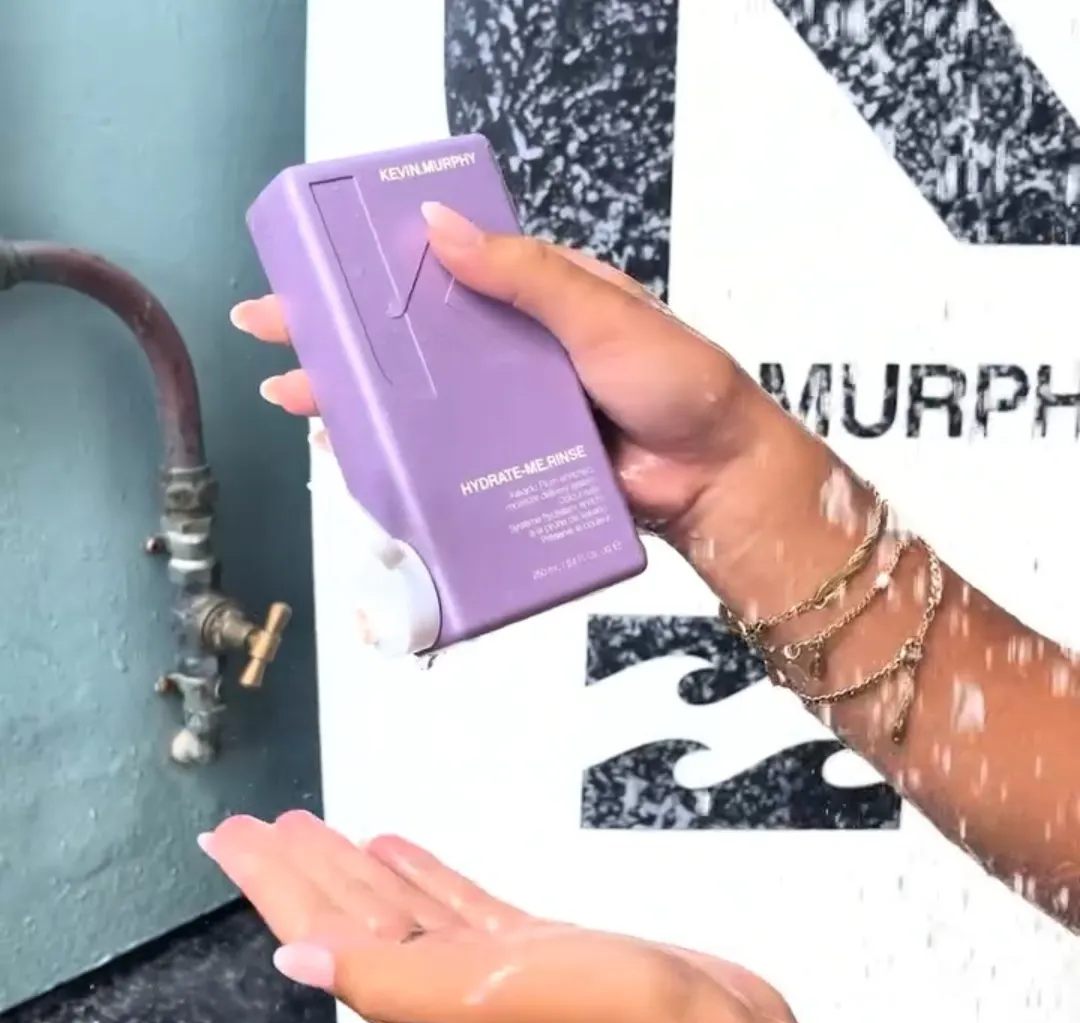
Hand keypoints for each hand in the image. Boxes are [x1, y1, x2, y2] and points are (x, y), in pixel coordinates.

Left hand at [199, 813, 831, 1022]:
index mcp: (415, 998)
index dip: (270, 882)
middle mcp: (439, 985)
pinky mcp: (530, 947)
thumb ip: (383, 976)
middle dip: (298, 867)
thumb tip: (291, 960)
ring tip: (312, 830)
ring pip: (396, 904)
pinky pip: (454, 902)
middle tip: (254, 826)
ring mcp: (484, 966)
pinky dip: (422, 873)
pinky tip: (400, 849)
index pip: (319, 928)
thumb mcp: (481, 997)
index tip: (229, 840)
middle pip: (347, 913)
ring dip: (352, 867)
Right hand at [230, 201, 769, 534]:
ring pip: (419, 400)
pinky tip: (354, 453)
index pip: (441, 271)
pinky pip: (446, 456)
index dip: (376, 270)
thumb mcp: (601, 313)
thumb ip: (526, 275)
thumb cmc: (676, 383)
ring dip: (358, 399)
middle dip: (342, 339)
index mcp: (533, 298)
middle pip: (413, 340)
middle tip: (274, 334)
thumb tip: (439, 225)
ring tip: (297, 397)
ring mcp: (508, 409)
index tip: (317, 269)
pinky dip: (399, 454)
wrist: (713, 477)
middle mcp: (512, 351)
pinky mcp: (510, 461)